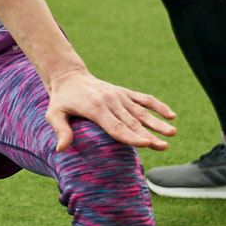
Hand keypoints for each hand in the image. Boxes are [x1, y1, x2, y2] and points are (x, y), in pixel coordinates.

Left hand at [44, 69, 176, 151]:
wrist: (69, 76)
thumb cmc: (61, 100)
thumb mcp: (53, 114)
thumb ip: (60, 130)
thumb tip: (60, 150)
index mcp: (95, 108)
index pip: (115, 126)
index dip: (130, 137)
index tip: (145, 144)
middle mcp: (110, 101)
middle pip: (132, 122)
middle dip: (148, 135)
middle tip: (163, 146)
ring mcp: (119, 96)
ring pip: (141, 112)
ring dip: (157, 123)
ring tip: (172, 133)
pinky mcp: (124, 92)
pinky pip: (144, 99)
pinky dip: (158, 106)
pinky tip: (171, 115)